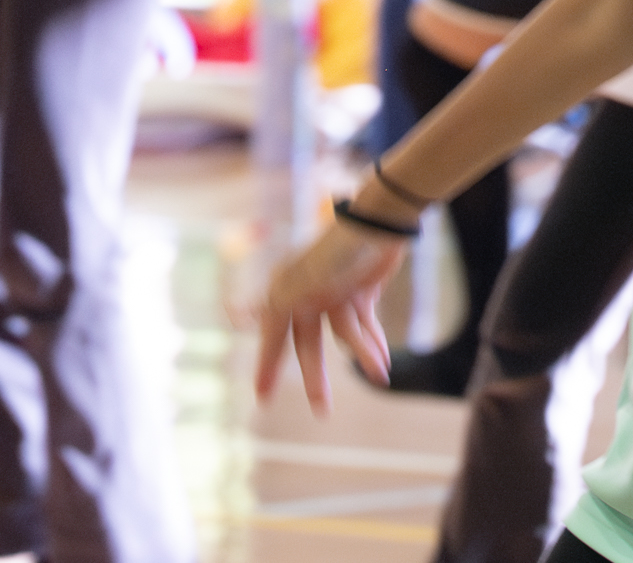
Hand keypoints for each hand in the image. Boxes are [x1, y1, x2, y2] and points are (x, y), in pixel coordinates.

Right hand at [253, 219, 406, 415]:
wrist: (383, 220)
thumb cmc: (342, 245)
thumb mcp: (310, 274)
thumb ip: (284, 297)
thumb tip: (249, 318)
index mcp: (287, 288)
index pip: (272, 335)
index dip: (266, 366)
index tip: (262, 398)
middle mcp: (308, 294)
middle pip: (308, 345)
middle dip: (316, 377)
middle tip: (322, 411)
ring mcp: (334, 294)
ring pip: (343, 337)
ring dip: (362, 354)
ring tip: (381, 375)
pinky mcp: (360, 293)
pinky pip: (363, 327)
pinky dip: (373, 343)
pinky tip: (383, 363)